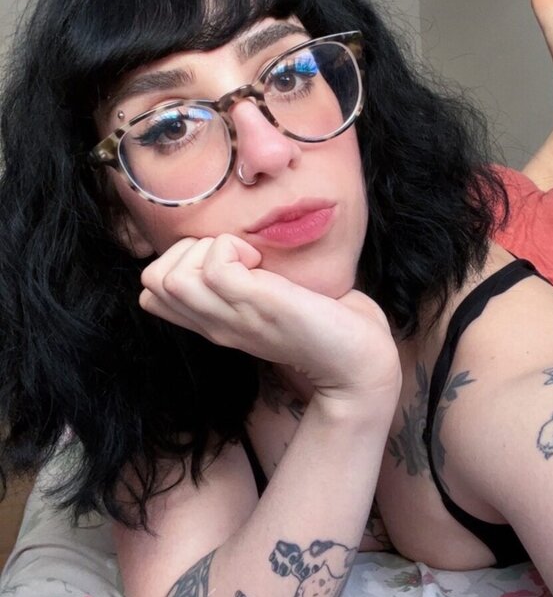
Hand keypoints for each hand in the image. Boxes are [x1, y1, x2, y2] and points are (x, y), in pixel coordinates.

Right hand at [139, 234, 400, 400]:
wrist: (358, 358)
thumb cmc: (326, 322)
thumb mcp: (271, 297)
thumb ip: (247, 277)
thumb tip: (240, 238)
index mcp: (214, 321)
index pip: (152, 292)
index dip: (177, 261)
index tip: (225, 260)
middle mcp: (214, 323)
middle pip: (150, 281)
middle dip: (185, 251)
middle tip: (236, 257)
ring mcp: (230, 318)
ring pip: (168, 276)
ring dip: (207, 249)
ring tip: (249, 259)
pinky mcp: (255, 305)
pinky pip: (213, 266)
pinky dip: (233, 248)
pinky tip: (262, 263)